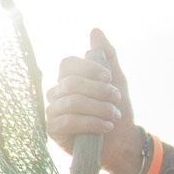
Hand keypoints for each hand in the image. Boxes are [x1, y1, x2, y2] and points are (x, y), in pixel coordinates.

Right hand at [45, 27, 142, 173]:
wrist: (121, 143)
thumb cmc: (116, 111)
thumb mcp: (116, 81)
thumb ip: (106, 56)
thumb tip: (94, 30)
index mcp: (68, 79)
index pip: (67, 64)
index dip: (88, 68)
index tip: (108, 77)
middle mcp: (56, 94)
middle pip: (72, 83)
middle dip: (99, 91)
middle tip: (116, 98)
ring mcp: (52, 112)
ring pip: (72, 102)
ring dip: (99, 108)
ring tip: (115, 115)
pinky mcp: (53, 131)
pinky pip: (68, 121)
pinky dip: (91, 122)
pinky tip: (106, 126)